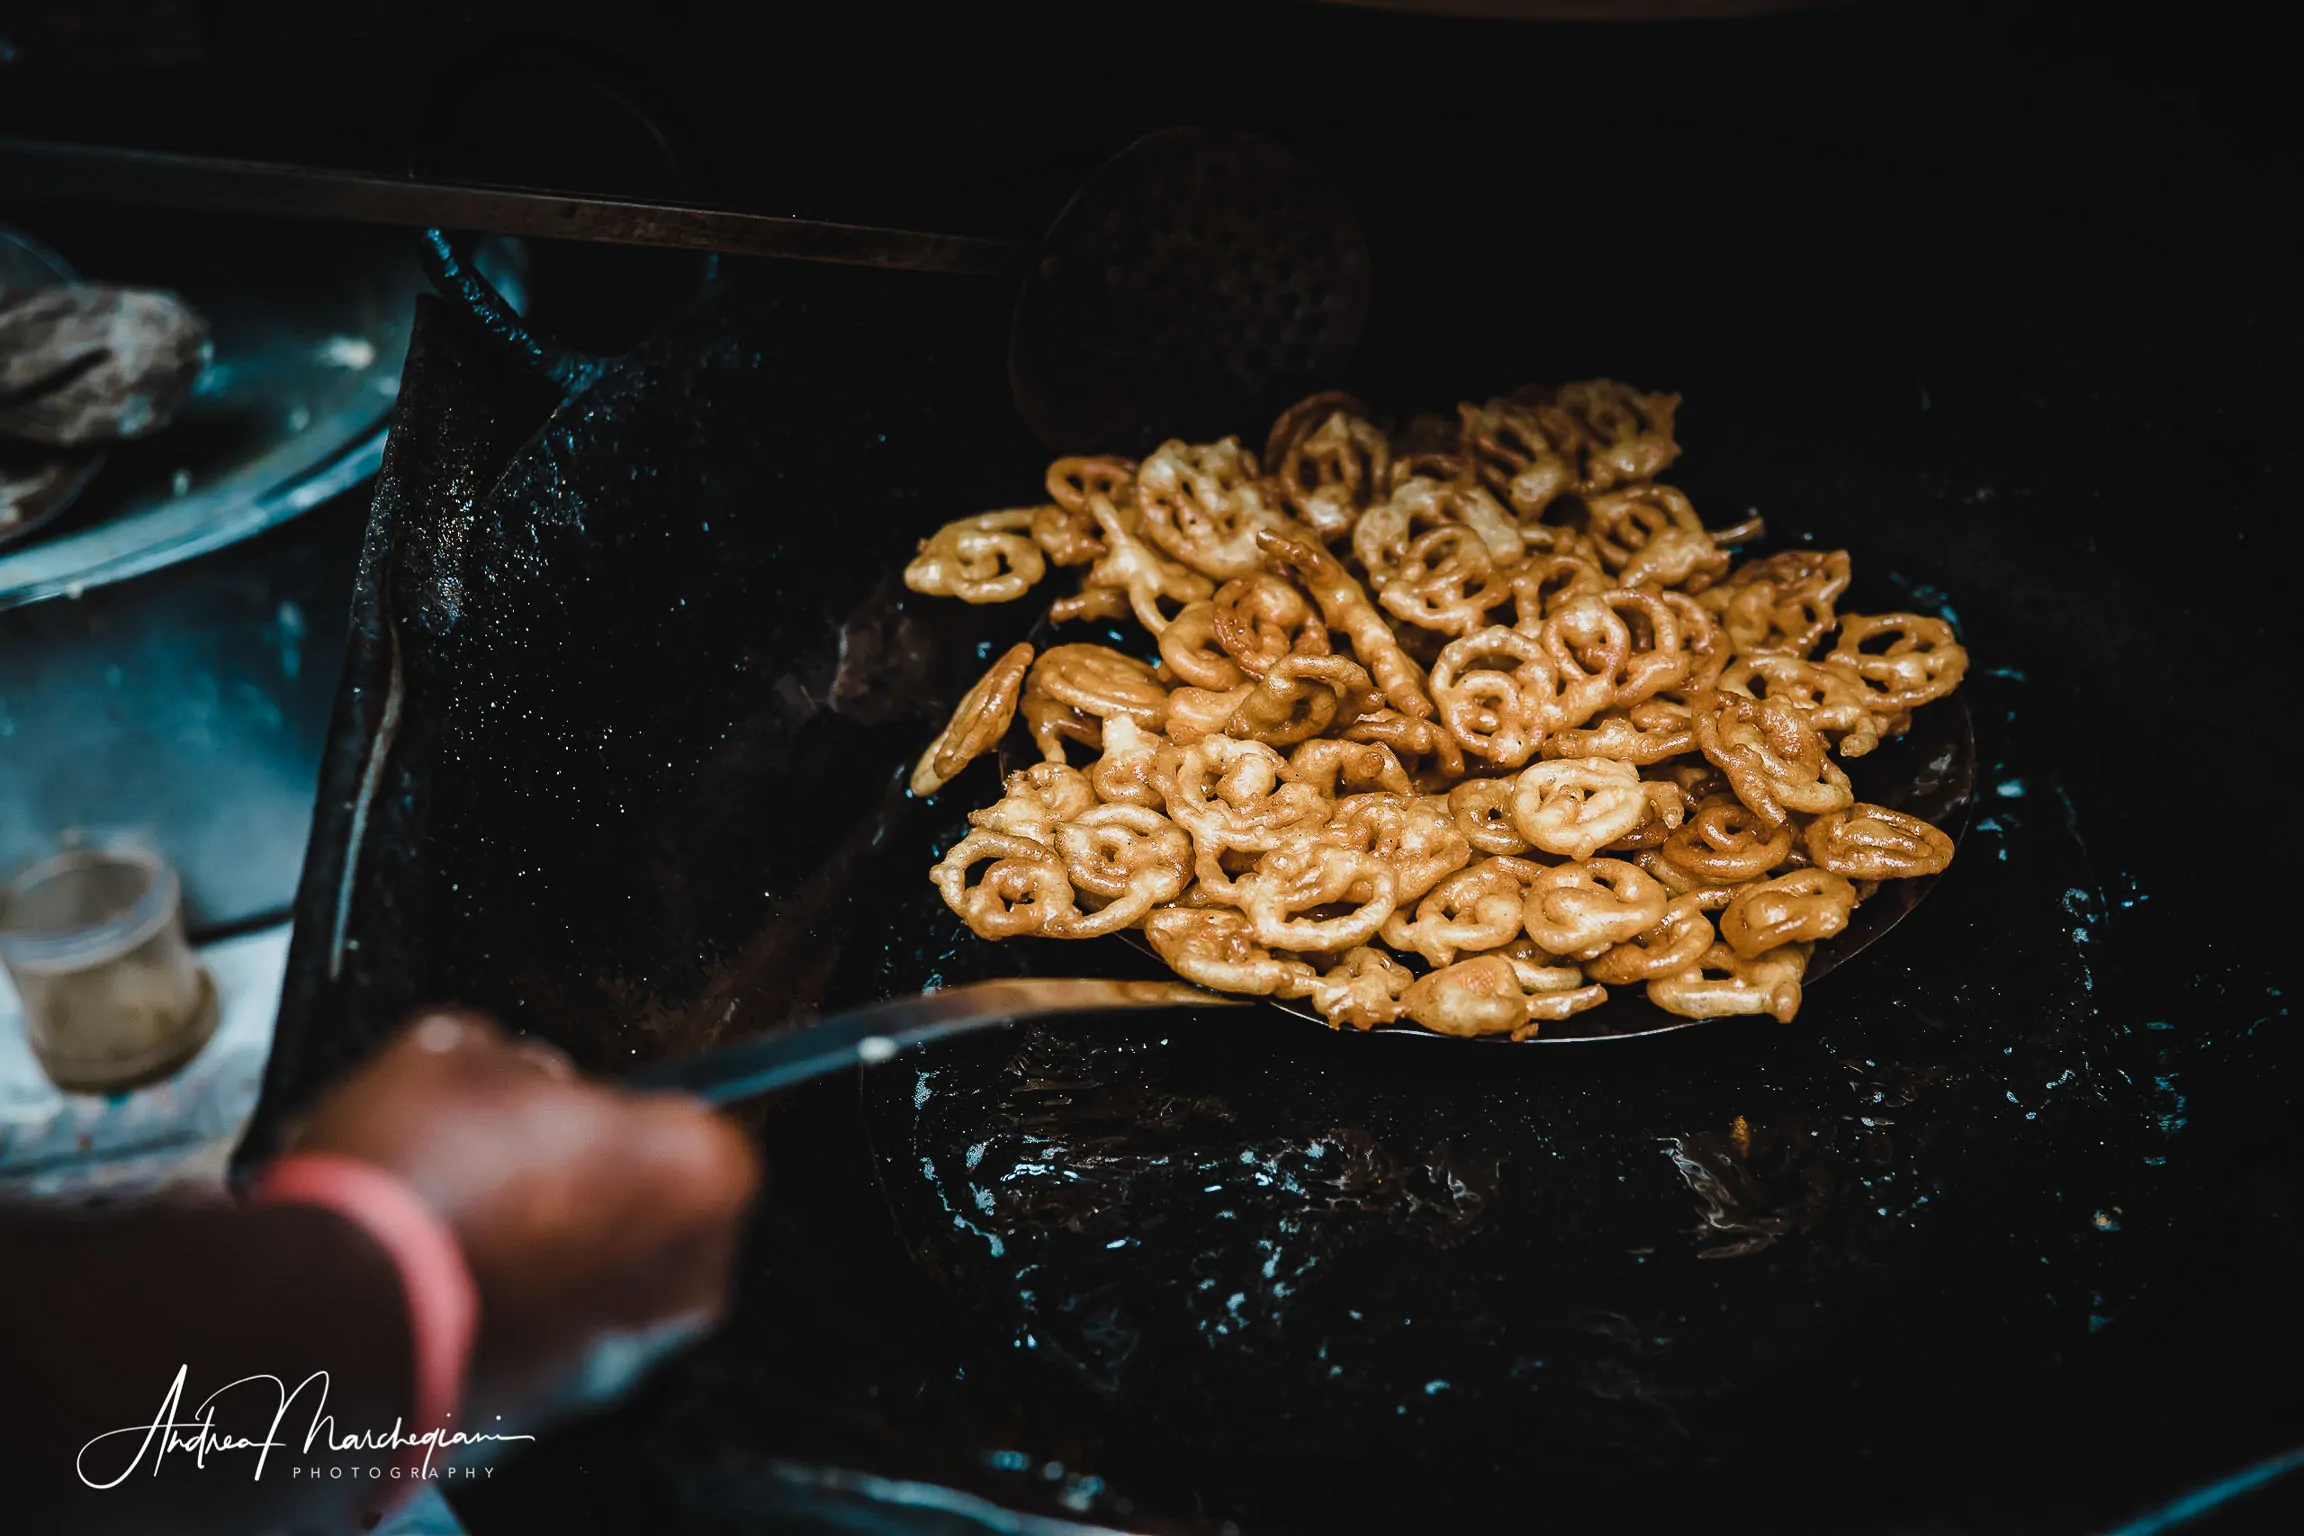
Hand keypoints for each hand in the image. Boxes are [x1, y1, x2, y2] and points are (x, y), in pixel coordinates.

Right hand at [286, 1011, 760, 1415]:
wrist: (330, 1325)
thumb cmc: (417, 1180)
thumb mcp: (457, 1051)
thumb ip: (515, 1066)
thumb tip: (513, 1079)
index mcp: (700, 1172)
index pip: (679, 1123)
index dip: (602, 1112)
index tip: (548, 1110)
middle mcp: (684, 1282)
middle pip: (638, 1211)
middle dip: (570, 1190)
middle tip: (486, 1166)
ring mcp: (618, 1363)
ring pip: (581, 1284)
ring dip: (524, 1259)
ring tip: (433, 1230)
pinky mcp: (544, 1420)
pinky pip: (527, 1349)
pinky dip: (488, 1323)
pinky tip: (416, 1290)